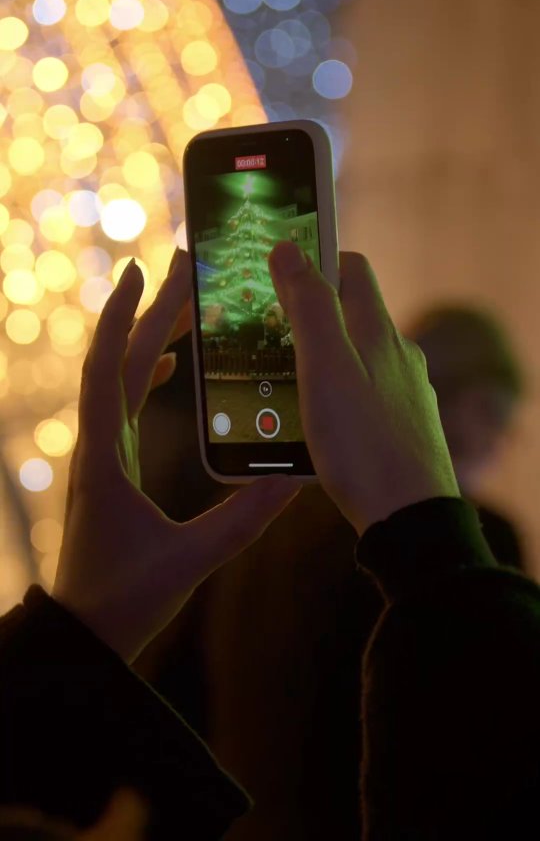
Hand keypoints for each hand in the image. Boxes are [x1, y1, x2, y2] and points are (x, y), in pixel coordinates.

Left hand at [53, 250, 299, 662]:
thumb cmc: (124, 598)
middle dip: (151, 311)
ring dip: (151, 336)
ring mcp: (104, 453)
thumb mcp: (189, 561)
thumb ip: (242, 520)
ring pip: (123, 378)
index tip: (142, 272)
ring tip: (186, 304)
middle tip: (185, 269)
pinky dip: (147, 370)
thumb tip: (292, 479)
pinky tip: (171, 362)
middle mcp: (99, 445)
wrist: (86, 631)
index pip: (109, 370)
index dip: (124, 317)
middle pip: (121, 361)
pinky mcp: (113, 465)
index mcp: (106, 457)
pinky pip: (127, 402)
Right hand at [268, 243, 458, 535]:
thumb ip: (308, 306)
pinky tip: (314, 423)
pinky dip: (335, 396)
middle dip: (309, 314)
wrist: (408, 518)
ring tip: (280, 381)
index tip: (280, 269)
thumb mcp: (324, 367)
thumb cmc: (363, 443)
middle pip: (351, 315)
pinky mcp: (400, 428)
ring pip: (355, 359)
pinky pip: (362, 398)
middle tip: (266, 329)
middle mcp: (397, 356)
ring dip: (319, 360)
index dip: (316, 260)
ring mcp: (403, 393)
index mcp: (377, 332)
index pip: (352, 268)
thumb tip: (289, 249)